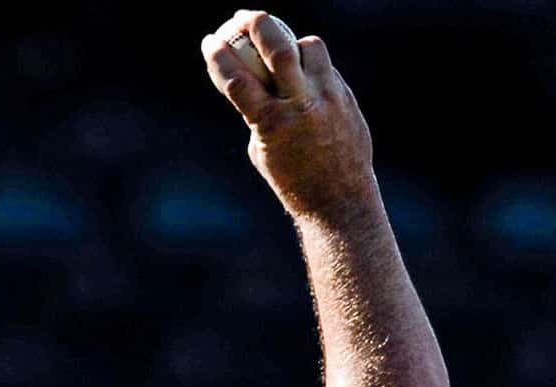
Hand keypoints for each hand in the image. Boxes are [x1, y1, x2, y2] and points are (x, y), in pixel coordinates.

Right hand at [201, 10, 375, 221]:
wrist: (338, 199)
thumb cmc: (291, 178)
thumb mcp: (262, 148)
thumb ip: (258, 112)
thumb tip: (252, 81)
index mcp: (271, 124)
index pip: (237, 80)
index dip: (218, 56)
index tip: (209, 41)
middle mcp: (300, 105)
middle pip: (279, 49)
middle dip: (258, 24)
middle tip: (242, 15)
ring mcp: (327, 98)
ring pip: (310, 47)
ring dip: (291, 42)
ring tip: (280, 50)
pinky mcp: (346, 97)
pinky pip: (325, 65)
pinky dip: (309, 63)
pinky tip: (301, 75)